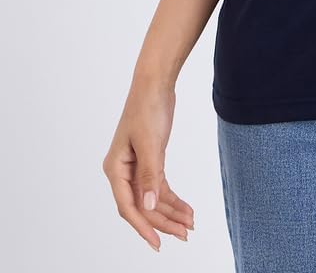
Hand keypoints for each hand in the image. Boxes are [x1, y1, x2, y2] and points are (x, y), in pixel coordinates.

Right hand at [101, 82, 194, 251]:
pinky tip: (187, 208)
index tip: (158, 243)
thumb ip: (149, 176)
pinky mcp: (150, 161)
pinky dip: (173, 198)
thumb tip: (148, 206)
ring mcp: (136, 168)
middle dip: (163, 221)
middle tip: (184, 234)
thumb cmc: (147, 108)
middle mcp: (122, 172)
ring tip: (189, 224)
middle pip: (142, 206)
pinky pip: (159, 187)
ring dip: (170, 212)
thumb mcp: (150, 143)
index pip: (128, 206)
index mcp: (115, 169)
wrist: (155, 84)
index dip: (143, 226)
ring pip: (152, 199)